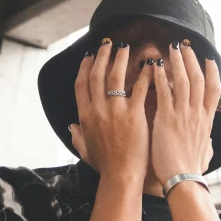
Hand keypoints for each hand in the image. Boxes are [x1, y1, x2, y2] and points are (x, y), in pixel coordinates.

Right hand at [69, 38, 153, 180]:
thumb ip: (77, 137)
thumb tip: (70, 127)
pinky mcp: (134, 114)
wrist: (121, 176)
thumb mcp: (85, 151)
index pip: (81, 85)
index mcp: (85, 117)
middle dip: (102, 56)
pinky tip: (150, 65)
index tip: (89, 56)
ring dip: (120, 59)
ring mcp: (115, 111)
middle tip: (108, 44)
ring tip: (126, 47)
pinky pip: (140, 89)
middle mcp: (98, 110)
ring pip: (116, 76)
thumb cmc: (105, 167)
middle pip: (97, 75)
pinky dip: (145, 75)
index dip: (84, 68)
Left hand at [150, 39, 220, 186]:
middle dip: (191, 60)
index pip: (214, 90)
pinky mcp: (167, 118)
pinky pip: (164, 92)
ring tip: (172, 48)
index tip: (209, 59)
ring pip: (183, 81)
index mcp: (207, 120)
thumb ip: (207, 145)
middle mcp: (197, 113)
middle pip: (198, 79)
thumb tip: (209, 142)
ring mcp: (183, 114)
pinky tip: (157, 66)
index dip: (212, 72)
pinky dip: (161, 77)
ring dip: (177, 62)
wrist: (182, 179)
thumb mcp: (205, 154)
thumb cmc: (191, 170)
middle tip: (185, 46)